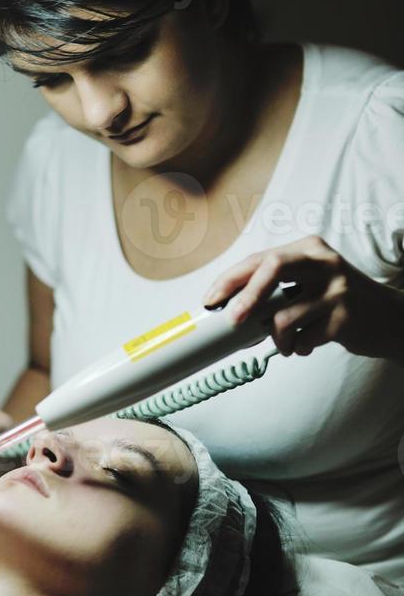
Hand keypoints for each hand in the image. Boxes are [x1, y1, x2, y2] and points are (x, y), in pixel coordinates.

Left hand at [201, 234, 402, 359]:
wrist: (391, 318)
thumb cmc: (338, 301)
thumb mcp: (312, 280)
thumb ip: (277, 285)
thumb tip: (228, 305)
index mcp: (309, 248)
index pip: (260, 258)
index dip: (230, 278)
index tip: (210, 299)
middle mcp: (324, 262)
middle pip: (271, 267)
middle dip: (244, 295)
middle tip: (231, 320)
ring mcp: (337, 288)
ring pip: (284, 316)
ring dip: (278, 338)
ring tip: (287, 343)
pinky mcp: (346, 317)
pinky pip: (304, 339)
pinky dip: (299, 348)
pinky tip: (309, 345)